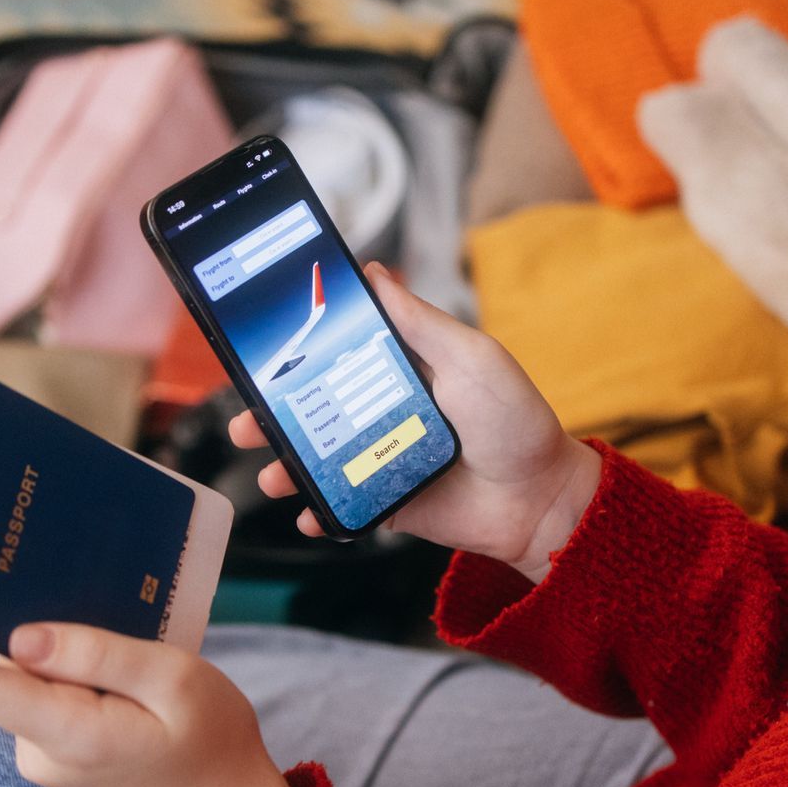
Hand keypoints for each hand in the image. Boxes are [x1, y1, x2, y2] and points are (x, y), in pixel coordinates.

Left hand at [0, 600, 308, 786]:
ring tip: (126, 641)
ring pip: (27, 677)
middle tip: (73, 584)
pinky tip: (116, 665)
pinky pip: (42, 694)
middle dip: (23, 621)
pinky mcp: (51, 754)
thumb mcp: (174, 679)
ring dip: (58, 649)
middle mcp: (38, 751)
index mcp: (68, 733)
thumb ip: (97, 652)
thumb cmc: (211, 738)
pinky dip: (67, 669)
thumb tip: (18, 636)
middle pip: (4, 668)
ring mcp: (41, 758)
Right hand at [229, 260, 602, 583]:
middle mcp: (383, 412)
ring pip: (316, 460)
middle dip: (269, 416)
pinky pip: (340, 507)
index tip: (256, 350)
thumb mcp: (470, 357)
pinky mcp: (386, 503)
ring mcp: (381, 459)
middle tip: (245, 422)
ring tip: (271, 474)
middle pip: (311, 410)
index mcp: (398, 370)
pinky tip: (309, 514)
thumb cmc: (514, 420)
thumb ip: (419, 321)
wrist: (542, 500)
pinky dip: (318, 512)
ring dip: (284, 467)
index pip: (334, 354)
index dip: (293, 352)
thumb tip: (373, 272)